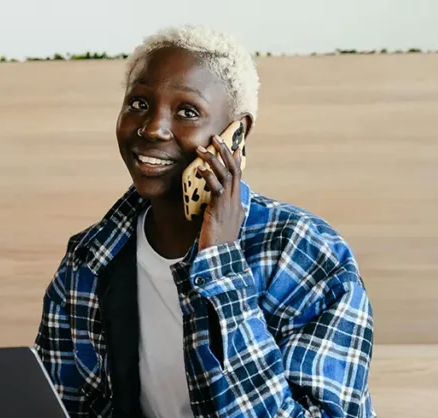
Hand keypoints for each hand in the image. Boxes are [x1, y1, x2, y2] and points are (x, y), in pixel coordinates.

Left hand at [194, 133, 244, 251]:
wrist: (218, 260)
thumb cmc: (216, 243)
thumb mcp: (219, 223)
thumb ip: (218, 210)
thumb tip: (212, 202)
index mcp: (237, 203)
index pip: (238, 175)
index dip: (234, 159)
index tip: (230, 145)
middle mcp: (236, 202)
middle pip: (234, 169)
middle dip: (225, 152)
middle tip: (215, 138)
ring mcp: (229, 206)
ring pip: (226, 175)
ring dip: (214, 159)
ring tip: (202, 148)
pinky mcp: (219, 210)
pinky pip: (216, 189)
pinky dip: (208, 176)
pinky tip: (199, 169)